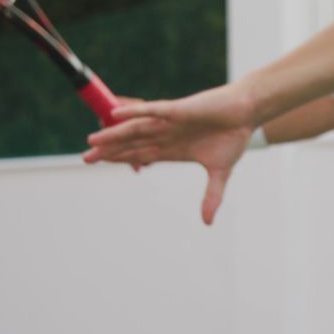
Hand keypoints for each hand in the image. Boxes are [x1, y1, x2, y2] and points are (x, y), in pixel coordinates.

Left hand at [84, 83, 256, 225]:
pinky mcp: (179, 110)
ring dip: (114, 135)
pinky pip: (152, 110)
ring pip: (135, 129)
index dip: (121, 160)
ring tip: (92, 141)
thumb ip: (211, 197)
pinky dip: (134, 112)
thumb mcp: (220, 173)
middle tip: (86, 158)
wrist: (247, 113)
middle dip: (109, 151)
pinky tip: (115, 114)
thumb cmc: (233, 137)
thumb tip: (207, 224)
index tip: (102, 164)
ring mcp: (170, 122)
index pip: (141, 155)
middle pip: (132, 144)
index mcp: (174, 148)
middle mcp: (167, 134)